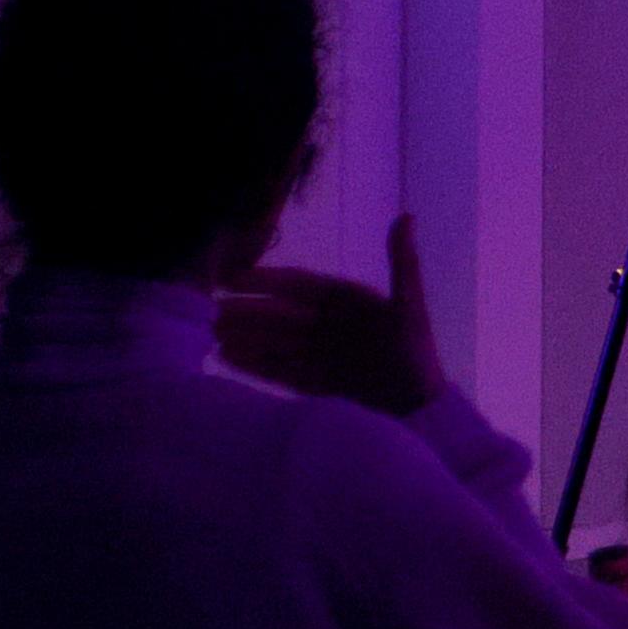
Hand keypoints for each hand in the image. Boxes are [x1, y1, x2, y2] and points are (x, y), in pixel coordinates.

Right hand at [220, 214, 445, 416]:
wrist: (418, 413)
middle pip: (281, 315)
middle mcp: (332, 325)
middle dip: (247, 313)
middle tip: (208, 313)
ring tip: (210, 335)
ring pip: (275, 342)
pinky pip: (280, 369)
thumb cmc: (415, 354)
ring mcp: (322, 354)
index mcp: (350, 302)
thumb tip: (406, 216)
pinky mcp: (317, 383)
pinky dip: (255, 363)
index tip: (231, 279)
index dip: (266, 281)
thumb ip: (402, 263)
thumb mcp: (409, 307)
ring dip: (244, 337)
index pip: (301, 285)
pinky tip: (228, 358)